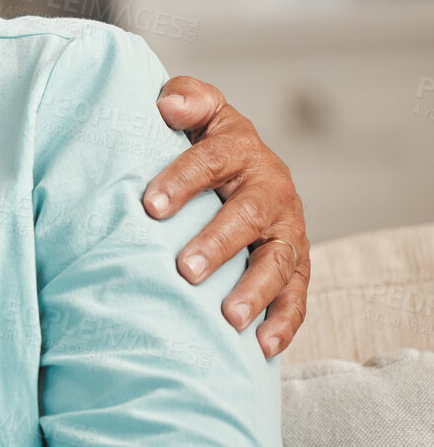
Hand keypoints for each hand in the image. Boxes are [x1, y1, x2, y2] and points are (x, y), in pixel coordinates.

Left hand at [143, 76, 309, 357]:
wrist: (242, 166)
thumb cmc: (204, 141)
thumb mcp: (198, 112)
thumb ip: (185, 99)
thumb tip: (167, 105)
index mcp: (240, 149)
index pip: (211, 160)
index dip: (182, 181)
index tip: (150, 206)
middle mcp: (271, 189)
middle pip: (249, 216)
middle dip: (219, 243)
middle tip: (186, 269)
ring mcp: (287, 230)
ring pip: (278, 261)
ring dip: (254, 290)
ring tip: (227, 316)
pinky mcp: (295, 263)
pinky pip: (296, 296)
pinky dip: (283, 322)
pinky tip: (263, 347)